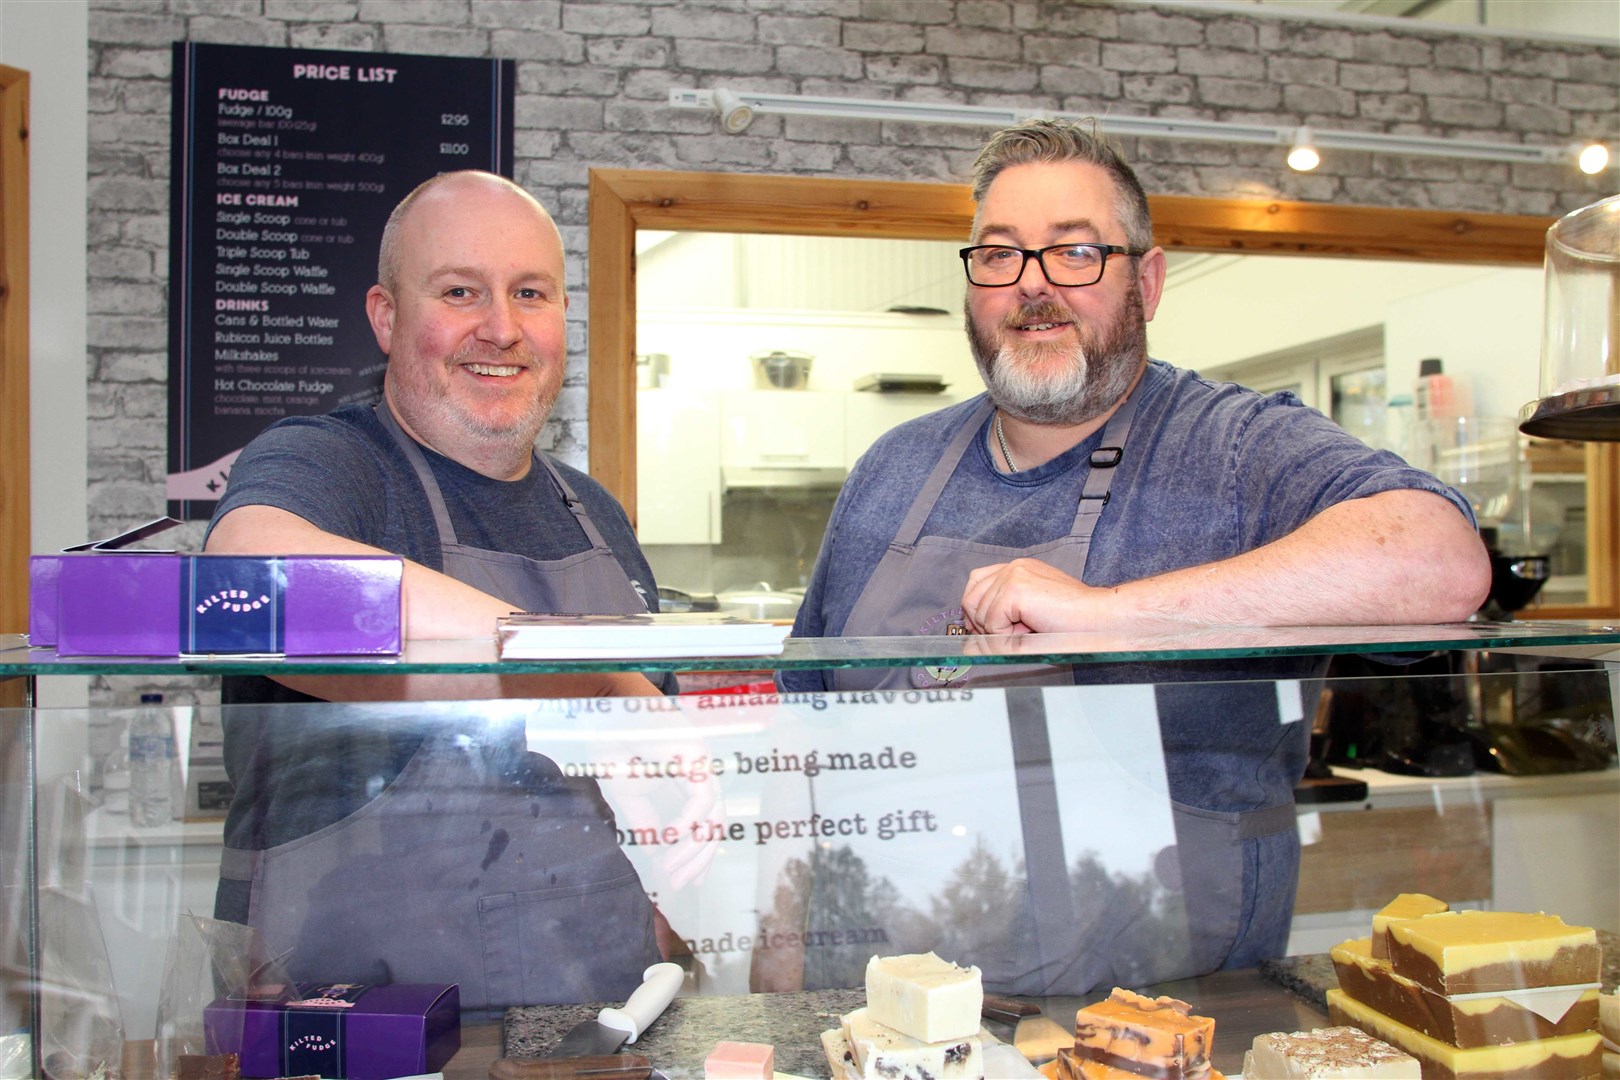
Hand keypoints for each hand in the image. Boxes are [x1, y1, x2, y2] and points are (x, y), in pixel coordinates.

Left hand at [960, 558, 1111, 634]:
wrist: (1100, 620)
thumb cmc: (1075, 621)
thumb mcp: (1032, 614)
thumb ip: (1004, 614)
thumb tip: (973, 632)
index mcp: (1019, 570)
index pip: (977, 583)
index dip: (976, 610)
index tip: (986, 629)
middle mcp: (1014, 567)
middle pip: (970, 598)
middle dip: (982, 624)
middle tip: (1008, 635)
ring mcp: (1013, 575)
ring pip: (980, 613)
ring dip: (1000, 632)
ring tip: (1029, 630)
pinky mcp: (1015, 589)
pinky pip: (991, 623)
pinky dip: (1006, 636)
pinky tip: (1030, 631)